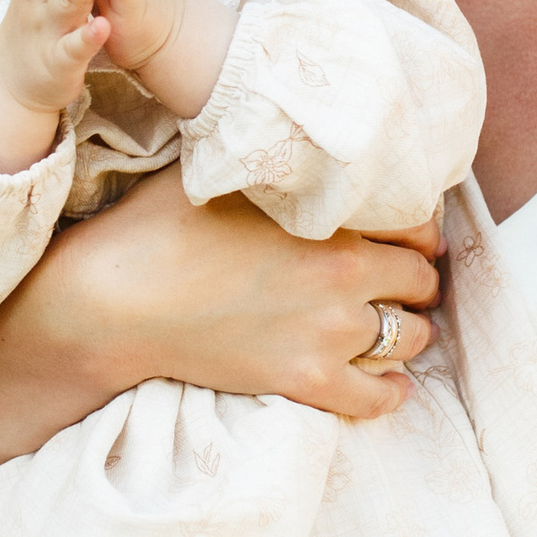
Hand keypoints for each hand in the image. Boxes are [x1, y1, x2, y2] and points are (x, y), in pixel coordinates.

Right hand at [0, 168, 440, 421]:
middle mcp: (345, 277)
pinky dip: (390, 391)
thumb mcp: (227, 171)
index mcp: (331, 220)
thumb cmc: (159, 226)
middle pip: (421, 281)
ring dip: (408, 330)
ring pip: (410, 337)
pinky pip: (375, 396)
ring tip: (393, 325)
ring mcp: (328, 334)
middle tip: (400, 281)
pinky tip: (391, 383)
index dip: (414, 229)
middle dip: (414, 279)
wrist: (115, 302)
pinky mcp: (305, 380)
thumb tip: (304, 140)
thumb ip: (283, 165)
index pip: (416, 224)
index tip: (404, 236)